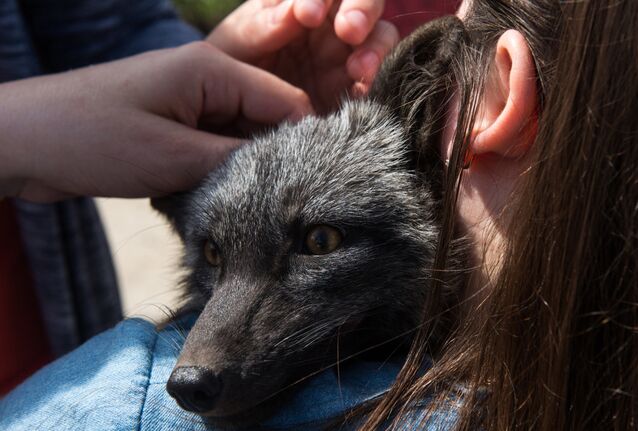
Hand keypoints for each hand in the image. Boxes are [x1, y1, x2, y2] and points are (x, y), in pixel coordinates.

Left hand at [0, 42, 311, 201]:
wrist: (22, 141)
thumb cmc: (91, 140)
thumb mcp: (174, 158)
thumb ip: (239, 161)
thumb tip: (287, 171)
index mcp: (212, 69)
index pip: (287, 103)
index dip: (302, 144)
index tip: (306, 186)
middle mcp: (207, 78)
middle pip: (267, 119)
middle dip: (270, 159)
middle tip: (267, 202)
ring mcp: (190, 100)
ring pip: (242, 136)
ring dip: (240, 168)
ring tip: (231, 199)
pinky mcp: (175, 122)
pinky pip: (216, 145)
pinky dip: (217, 169)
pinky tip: (207, 192)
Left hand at [207, 0, 398, 112]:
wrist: (230, 120)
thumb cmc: (229, 71)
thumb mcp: (233, 47)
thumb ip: (260, 27)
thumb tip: (296, 12)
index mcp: (302, 1)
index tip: (307, 15)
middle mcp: (331, 23)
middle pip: (364, 1)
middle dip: (361, 10)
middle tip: (349, 30)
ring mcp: (348, 55)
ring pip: (382, 36)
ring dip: (375, 48)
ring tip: (358, 69)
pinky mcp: (357, 91)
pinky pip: (380, 81)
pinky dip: (376, 86)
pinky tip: (362, 95)